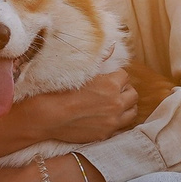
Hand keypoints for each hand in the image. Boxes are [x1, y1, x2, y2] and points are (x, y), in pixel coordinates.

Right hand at [0, 72, 139, 159]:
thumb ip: (101, 60)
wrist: (47, 117)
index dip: (115, 77)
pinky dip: (117, 122)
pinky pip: (121, 127)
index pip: (125, 76)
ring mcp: (112, 121)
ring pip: (132, 112)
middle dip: (124, 91)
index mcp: (111, 84)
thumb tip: (113, 47)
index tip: (106, 79)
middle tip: (112, 91)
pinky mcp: (105, 134)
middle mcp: (116, 103)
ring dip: (125, 107)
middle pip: (133, 94)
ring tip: (113, 105)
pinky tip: (105, 118)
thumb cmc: (59, 91)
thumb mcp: (80, 71)